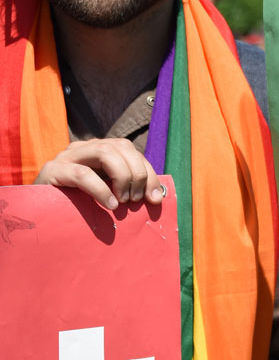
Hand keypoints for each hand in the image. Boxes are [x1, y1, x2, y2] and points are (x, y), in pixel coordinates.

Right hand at [35, 138, 164, 209]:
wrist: (39, 213)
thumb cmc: (78, 206)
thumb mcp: (107, 195)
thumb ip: (129, 191)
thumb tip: (158, 197)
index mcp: (100, 151)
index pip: (131, 151)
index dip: (148, 173)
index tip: (155, 198)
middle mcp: (85, 148)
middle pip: (121, 146)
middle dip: (137, 173)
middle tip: (135, 200)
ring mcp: (68, 157)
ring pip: (104, 152)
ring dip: (122, 177)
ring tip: (123, 202)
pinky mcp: (53, 171)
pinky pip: (82, 174)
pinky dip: (100, 189)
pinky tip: (109, 205)